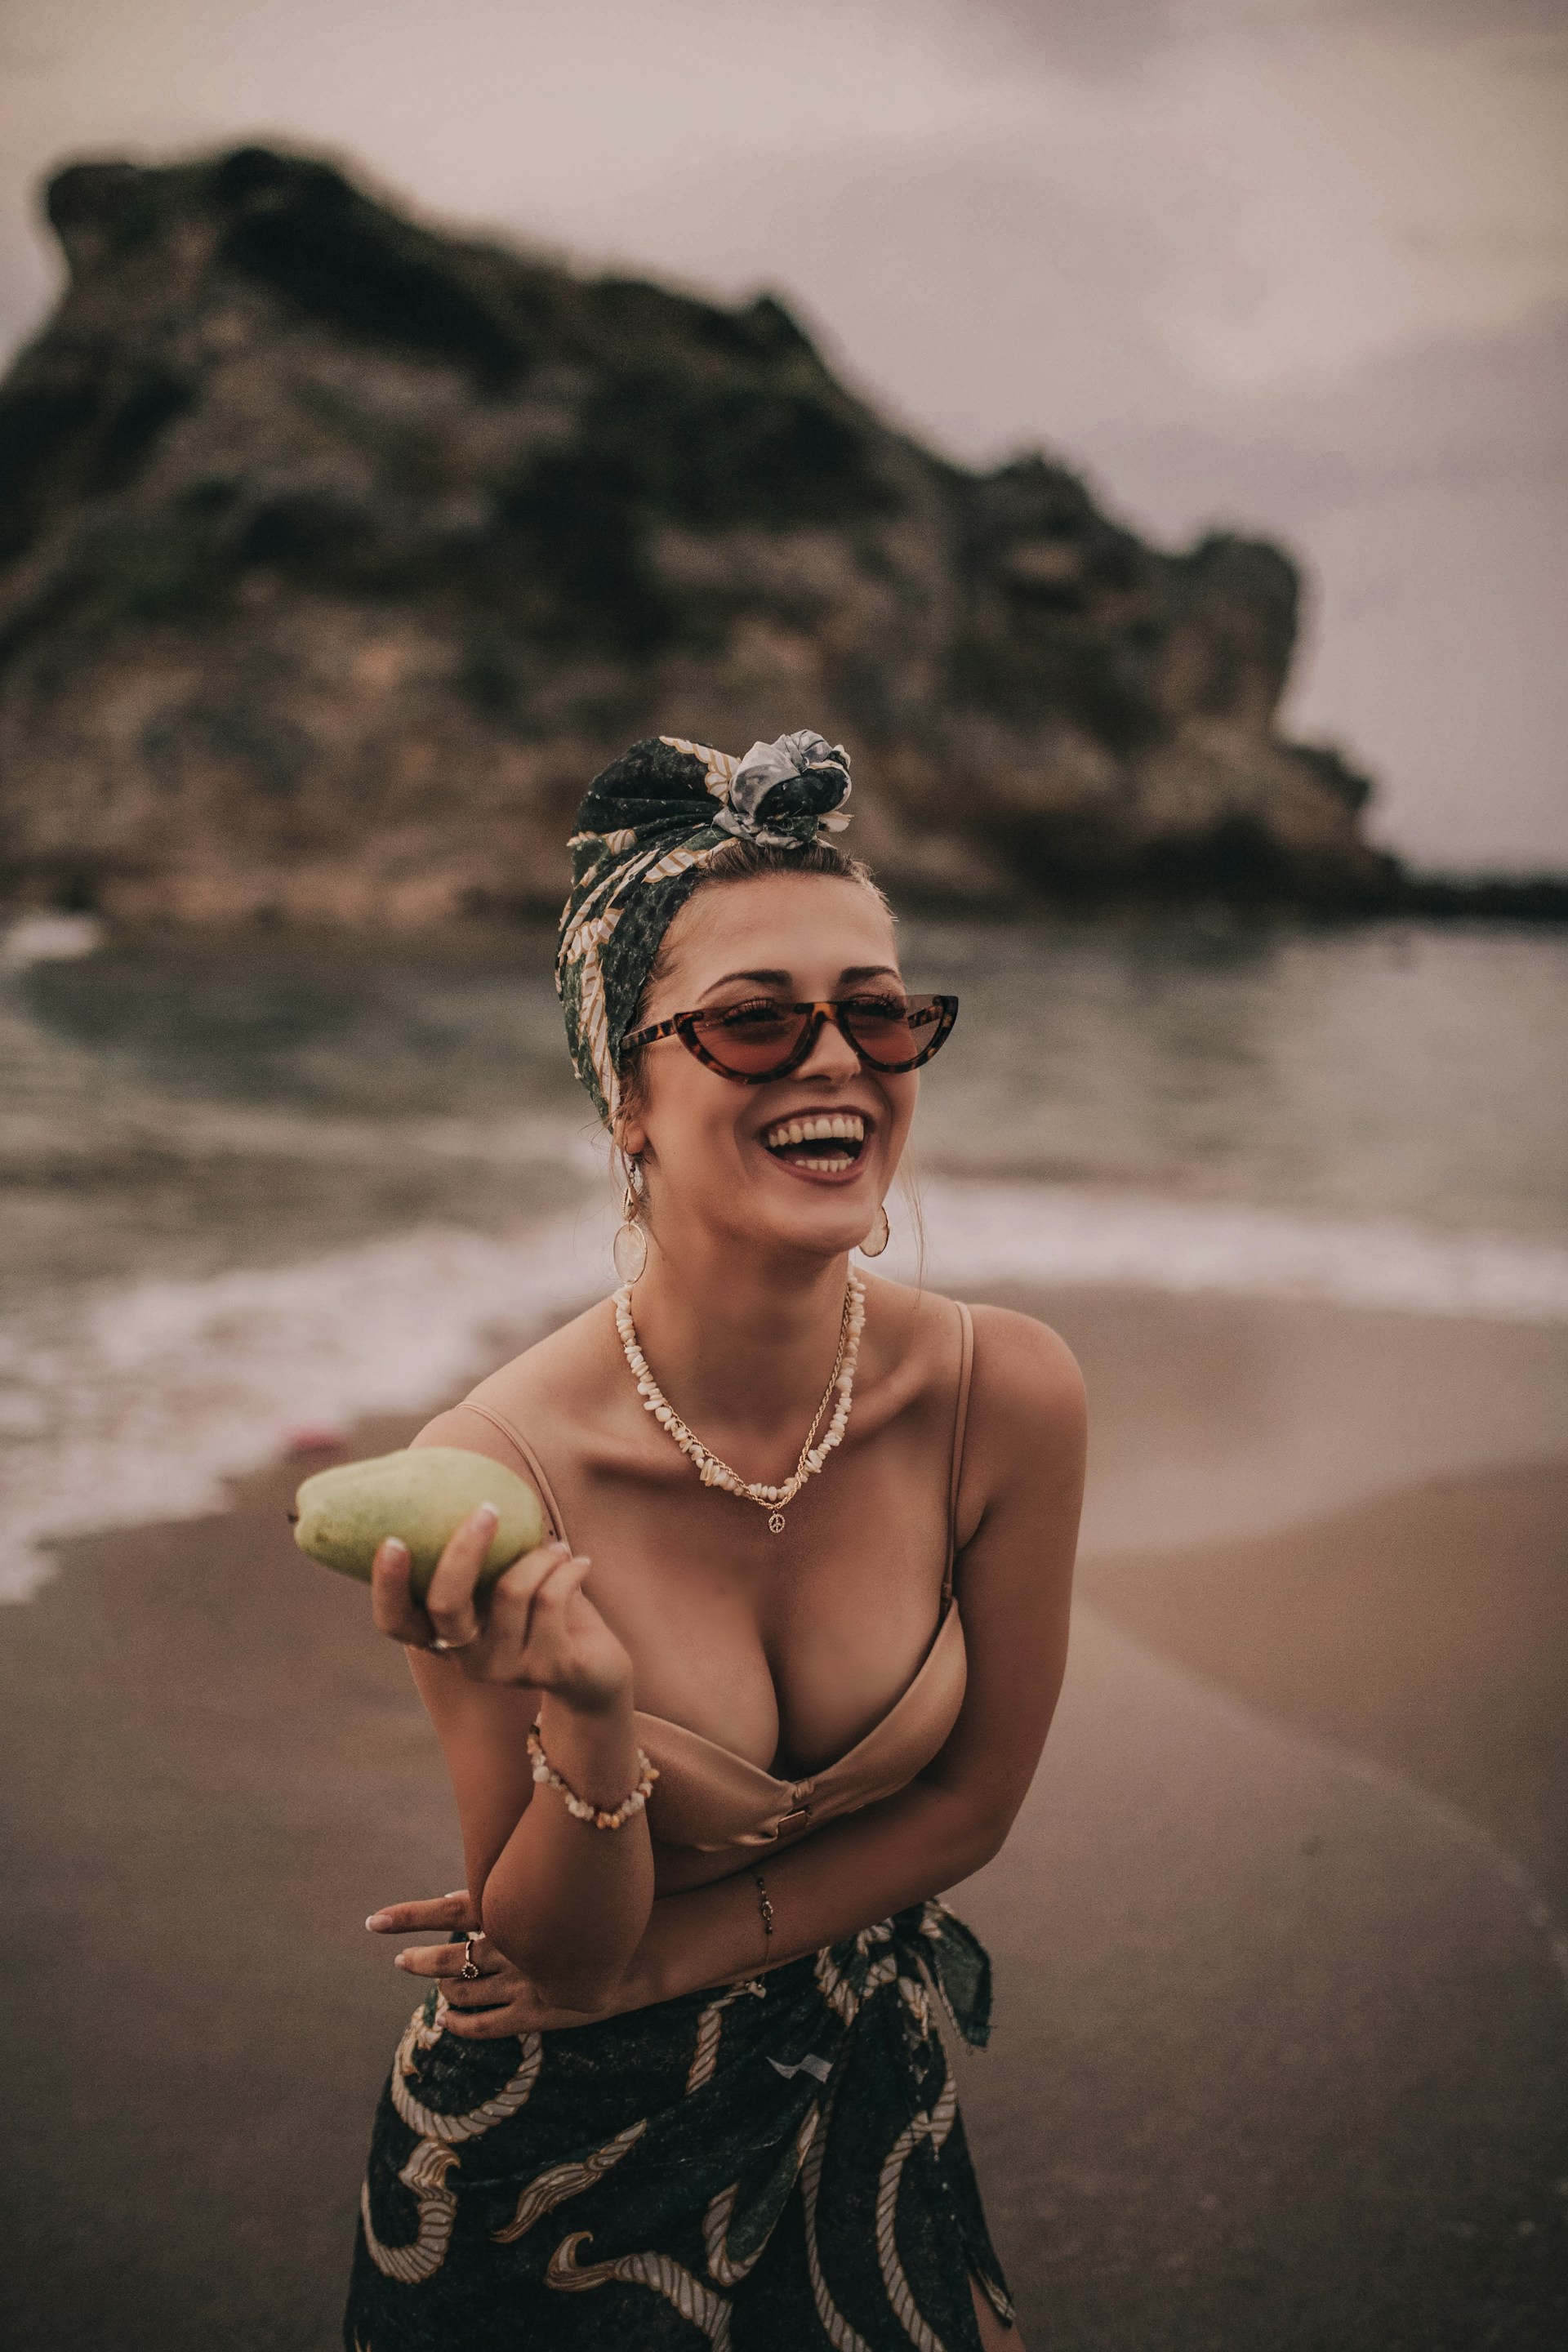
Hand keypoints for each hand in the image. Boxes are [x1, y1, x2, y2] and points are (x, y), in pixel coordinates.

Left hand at [366, 1891, 637, 2034]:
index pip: (448, 1912)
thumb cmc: (595, 1906)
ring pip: (464, 1991)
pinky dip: (462, 2024)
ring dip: (442, 1991)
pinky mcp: (536, 2014)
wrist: (644, 1947)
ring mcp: (522, 1982)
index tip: (374, 1920)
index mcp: (514, 1911)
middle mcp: (513, 1946)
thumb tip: (452, 1894)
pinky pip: (486, 2026)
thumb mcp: (550, 1888)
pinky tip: (450, 2022)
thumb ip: (504, 1892)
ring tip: (432, 1988)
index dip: (408, 1916)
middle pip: (449, 1959)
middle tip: (401, 1961)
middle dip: (420, 1961)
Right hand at [370, 1517, 632, 1707]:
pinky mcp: (547, 1668)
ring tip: (558, 1549)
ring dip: (540, 1555)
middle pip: (446, 1604)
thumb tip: (462, 1483)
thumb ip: (482, 1555)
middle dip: (465, 1549)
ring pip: (511, 1589)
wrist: (597, 1667)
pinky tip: (579, 1564)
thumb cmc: (543, 1609)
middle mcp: (466, 1658)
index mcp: (445, 1636)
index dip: (387, 1586)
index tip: (393, 1541)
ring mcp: (504, 1668)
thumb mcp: (505, 1579)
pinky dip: (568, 1569)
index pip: (395, 1622)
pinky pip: (551, 1599)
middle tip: (488, 1509)